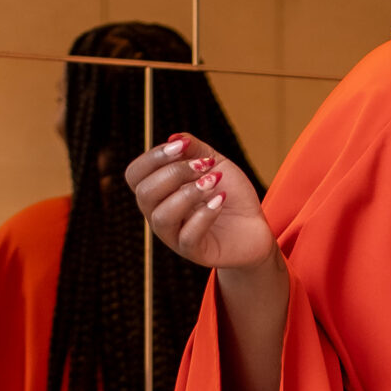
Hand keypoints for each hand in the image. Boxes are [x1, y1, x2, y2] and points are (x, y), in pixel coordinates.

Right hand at [125, 132, 277, 272]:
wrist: (256, 225)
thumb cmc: (229, 193)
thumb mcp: (214, 163)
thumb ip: (194, 149)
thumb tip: (175, 138)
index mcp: (158, 192)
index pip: (135, 174)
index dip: (153, 157)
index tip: (182, 146)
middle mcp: (159, 215)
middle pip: (144, 193)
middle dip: (173, 173)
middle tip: (204, 167)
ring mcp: (175, 236)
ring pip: (162, 217)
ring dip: (187, 194)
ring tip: (212, 183)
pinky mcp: (195, 252)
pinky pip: (187, 237)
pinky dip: (204, 215)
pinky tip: (220, 201)